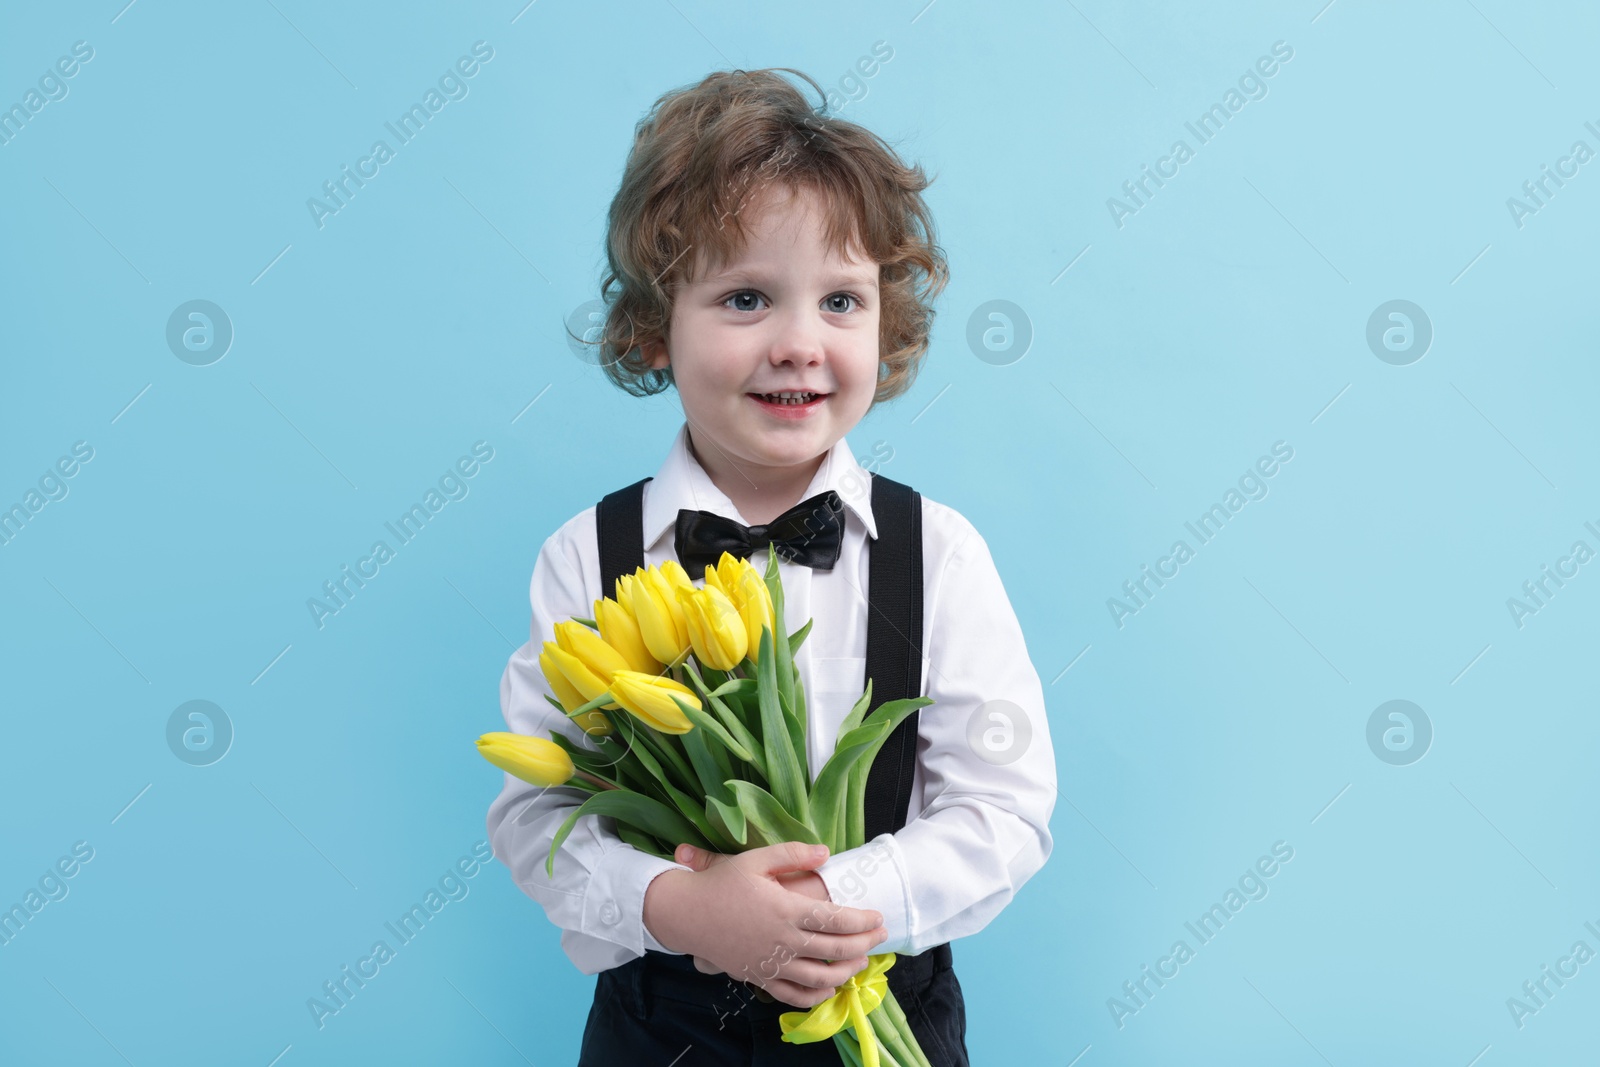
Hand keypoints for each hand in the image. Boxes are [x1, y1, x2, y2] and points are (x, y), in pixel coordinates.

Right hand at [642, 840, 888, 1008]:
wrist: (684, 913)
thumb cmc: (721, 883)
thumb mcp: (756, 859)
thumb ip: (793, 854)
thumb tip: (826, 852)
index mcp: (785, 909)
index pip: (835, 919)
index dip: (863, 921)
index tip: (878, 917)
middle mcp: (782, 941)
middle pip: (834, 949)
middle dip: (864, 944)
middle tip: (880, 936)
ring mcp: (770, 963)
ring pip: (818, 977)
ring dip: (846, 971)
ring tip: (861, 961)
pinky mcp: (758, 977)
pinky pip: (791, 995)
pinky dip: (814, 996)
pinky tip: (828, 988)